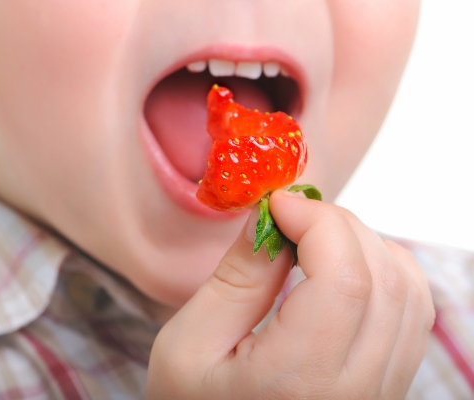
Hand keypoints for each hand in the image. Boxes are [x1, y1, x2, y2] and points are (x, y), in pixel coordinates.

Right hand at [145, 190, 434, 398]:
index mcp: (298, 382)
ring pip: (408, 291)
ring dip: (364, 243)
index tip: (279, 204)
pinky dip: (385, 270)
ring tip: (315, 237)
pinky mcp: (388, 385)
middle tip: (292, 216)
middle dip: (337, 224)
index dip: (319, 222)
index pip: (344, 280)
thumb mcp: (188, 345)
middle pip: (381, 277)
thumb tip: (270, 219)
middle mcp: (357, 392)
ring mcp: (381, 392)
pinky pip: (413, 313)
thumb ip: (236, 279)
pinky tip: (346, 263)